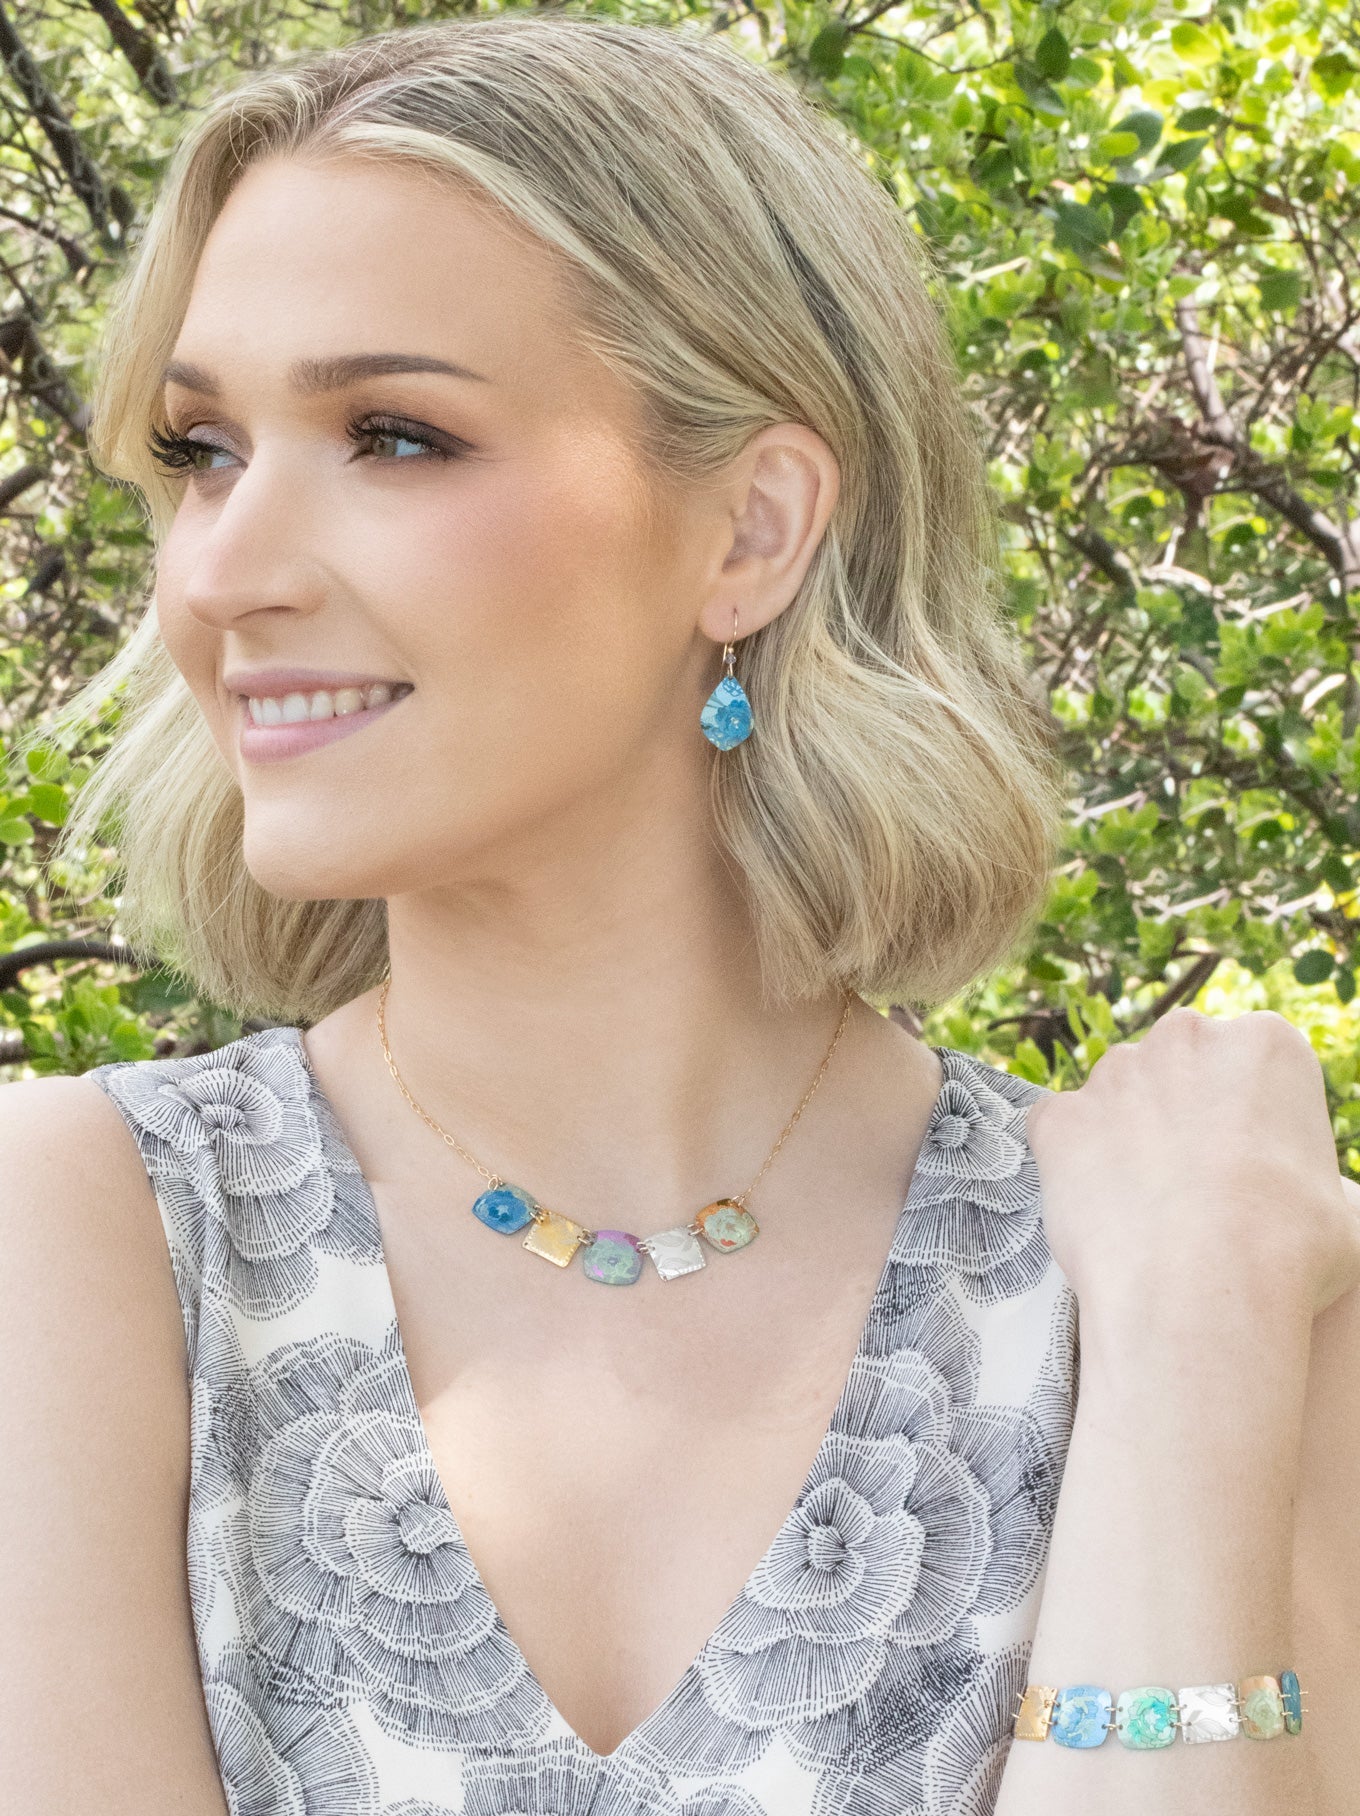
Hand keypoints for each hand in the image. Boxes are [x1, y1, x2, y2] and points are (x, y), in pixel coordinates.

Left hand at [1025, 1006, 1359, 1329]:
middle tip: (1193, 1185)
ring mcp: (1115, 1072)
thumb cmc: (1288, 1252)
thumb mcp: (1334, 1198)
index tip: (1245, 1164)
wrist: (1202, 1289)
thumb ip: (1298, 1167)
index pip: (1249, 1065)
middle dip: (1181, 1114)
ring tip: (1146, 1210)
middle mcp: (1185, 1037)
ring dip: (1125, 1135)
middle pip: (1179, 1067)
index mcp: (1265, 1042)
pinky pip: (1061, 1130)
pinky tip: (1100, 1212)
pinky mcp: (1059, 1115)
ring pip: (1118, 1095)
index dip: (1246, 1120)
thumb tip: (1288, 1192)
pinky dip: (1072, 1164)